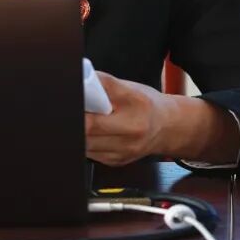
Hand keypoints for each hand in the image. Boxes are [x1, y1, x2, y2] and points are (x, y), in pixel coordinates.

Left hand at [84, 71, 239, 166]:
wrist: (168, 128)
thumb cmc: (146, 104)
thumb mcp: (129, 87)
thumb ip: (103, 84)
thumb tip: (79, 79)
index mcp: (135, 102)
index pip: (99, 98)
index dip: (81, 100)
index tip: (74, 97)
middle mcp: (132, 128)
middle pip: (88, 127)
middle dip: (77, 118)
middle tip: (72, 110)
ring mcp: (124, 149)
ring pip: (85, 143)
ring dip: (79, 132)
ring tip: (84, 121)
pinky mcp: (116, 161)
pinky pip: (90, 153)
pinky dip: (86, 142)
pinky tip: (92, 134)